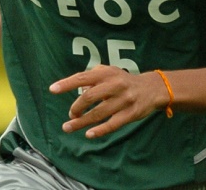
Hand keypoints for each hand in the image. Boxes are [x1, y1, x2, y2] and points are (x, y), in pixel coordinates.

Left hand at [49, 65, 167, 138]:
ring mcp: (123, 100)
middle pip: (89, 97)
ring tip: (68, 126)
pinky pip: (112, 124)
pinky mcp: (130, 114)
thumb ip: (93, 76)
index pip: (83, 78)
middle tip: (71, 114)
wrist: (152, 88)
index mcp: (107, 73)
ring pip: (98, 113)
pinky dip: (99, 130)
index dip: (66, 84)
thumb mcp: (110, 72)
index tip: (52, 89)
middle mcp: (115, 85)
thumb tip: (77, 88)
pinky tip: (89, 134)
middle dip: (76, 107)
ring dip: (82, 122)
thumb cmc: (124, 80)